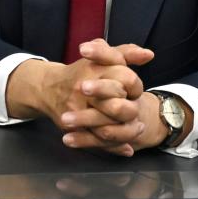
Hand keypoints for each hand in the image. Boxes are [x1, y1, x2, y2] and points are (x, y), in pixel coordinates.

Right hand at [5, 40, 153, 155]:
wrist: (48, 88)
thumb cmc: (81, 72)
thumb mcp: (102, 56)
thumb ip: (126, 52)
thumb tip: (149, 55)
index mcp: (94, 69)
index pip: (125, 78)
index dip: (134, 86)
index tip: (134, 90)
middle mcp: (85, 89)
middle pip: (117, 105)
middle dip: (130, 110)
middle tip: (137, 112)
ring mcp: (77, 110)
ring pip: (108, 126)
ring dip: (126, 131)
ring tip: (138, 129)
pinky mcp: (73, 127)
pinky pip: (97, 140)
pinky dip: (114, 146)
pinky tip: (126, 146)